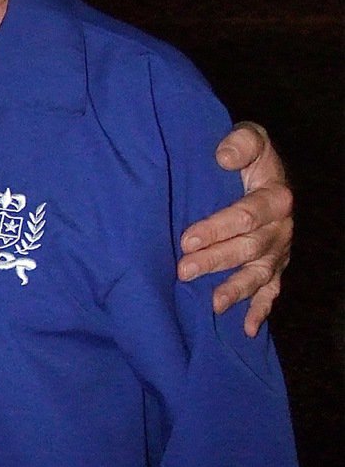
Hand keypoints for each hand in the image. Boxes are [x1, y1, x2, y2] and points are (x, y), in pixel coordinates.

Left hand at [178, 122, 292, 337]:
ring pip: (259, 274)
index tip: (186, 239)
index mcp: (275, 197)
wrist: (263, 168)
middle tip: (184, 270)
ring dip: (236, 290)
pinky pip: (272, 291)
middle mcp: (282, 228)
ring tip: (213, 304)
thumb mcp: (248, 137)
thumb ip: (240, 142)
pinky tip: (248, 329)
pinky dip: (261, 310)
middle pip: (249, 249)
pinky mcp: (276, 265)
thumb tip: (224, 157)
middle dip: (216, 261)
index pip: (245, 217)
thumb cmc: (248, 154)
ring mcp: (280, 250)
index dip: (216, 229)